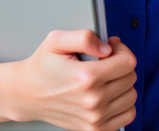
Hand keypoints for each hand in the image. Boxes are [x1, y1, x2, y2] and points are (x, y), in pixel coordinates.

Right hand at [8, 29, 136, 130]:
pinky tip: (109, 93)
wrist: (27, 94)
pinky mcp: (95, 130)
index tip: (110, 47)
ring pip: (131, 95)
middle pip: (131, 77)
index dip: (121, 49)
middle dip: (121, 64)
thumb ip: (84, 37)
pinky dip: (123, 103)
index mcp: (86, 77)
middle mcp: (93, 101)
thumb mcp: (57, 40)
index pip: (128, 62)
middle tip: (104, 60)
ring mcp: (94, 118)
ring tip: (105, 77)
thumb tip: (107, 48)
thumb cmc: (42, 66)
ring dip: (122, 83)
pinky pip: (127, 115)